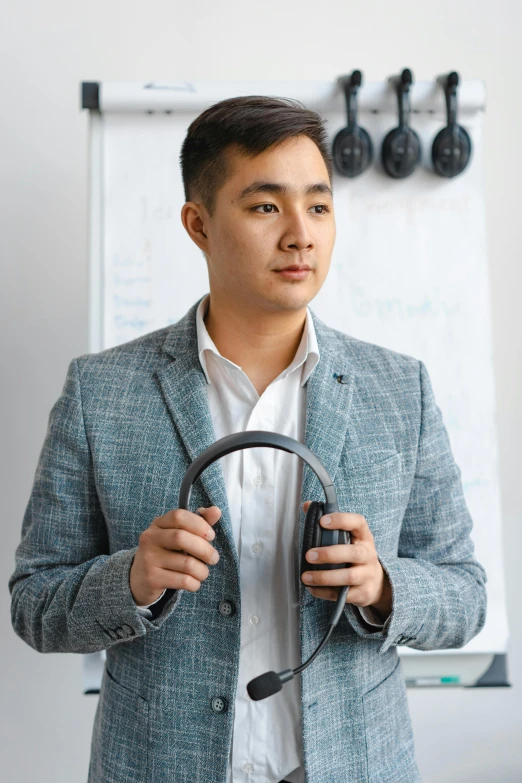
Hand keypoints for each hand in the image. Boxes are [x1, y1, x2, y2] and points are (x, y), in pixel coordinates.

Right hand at [129, 506, 221, 605]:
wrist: (139, 578)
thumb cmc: (166, 552)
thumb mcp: (179, 534)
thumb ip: (199, 522)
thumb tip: (216, 511)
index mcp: (158, 524)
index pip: (179, 516)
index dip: (199, 524)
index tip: (211, 536)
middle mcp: (150, 538)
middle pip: (181, 538)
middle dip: (204, 549)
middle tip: (214, 558)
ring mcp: (149, 559)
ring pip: (186, 564)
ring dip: (202, 571)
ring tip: (203, 572)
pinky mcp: (152, 578)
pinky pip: (183, 581)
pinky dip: (195, 583)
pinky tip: (193, 582)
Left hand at [301, 501, 391, 617]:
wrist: (375, 582)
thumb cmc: (354, 555)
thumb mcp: (347, 537)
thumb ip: (327, 521)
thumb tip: (307, 505)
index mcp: (363, 537)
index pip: (358, 522)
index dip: (341, 520)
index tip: (322, 521)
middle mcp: (368, 555)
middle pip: (353, 553)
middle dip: (329, 554)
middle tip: (309, 555)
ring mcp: (367, 575)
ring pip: (348, 577)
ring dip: (324, 577)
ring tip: (306, 577)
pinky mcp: (363, 593)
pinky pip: (343, 595)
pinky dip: (325, 593)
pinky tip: (312, 588)